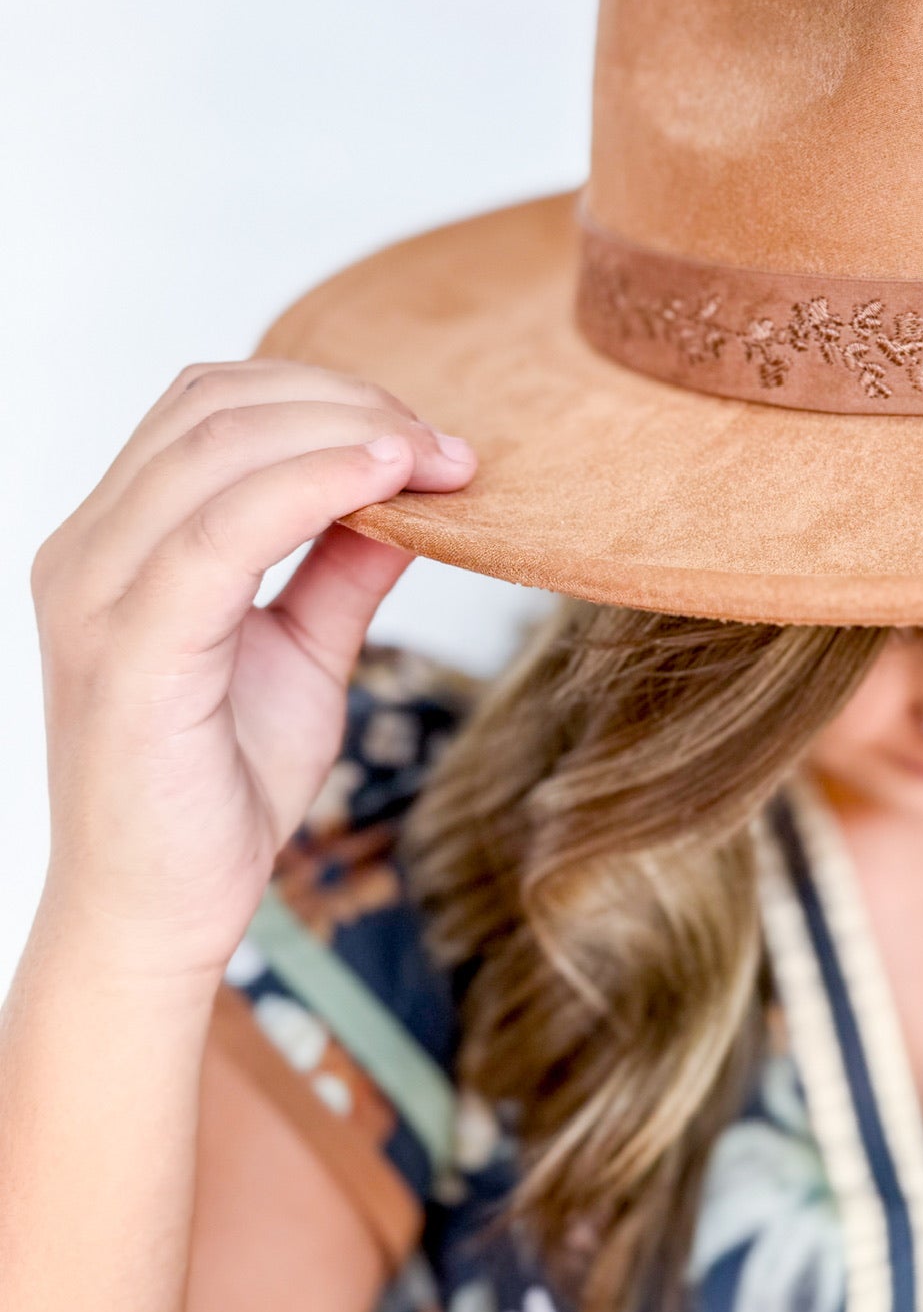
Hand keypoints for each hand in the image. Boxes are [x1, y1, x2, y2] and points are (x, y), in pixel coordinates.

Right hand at [30, 359, 476, 983]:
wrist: (158, 916)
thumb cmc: (216, 791)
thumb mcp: (302, 653)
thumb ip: (342, 568)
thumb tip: (413, 487)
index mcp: (118, 541)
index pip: (208, 406)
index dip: (326, 394)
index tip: (430, 437)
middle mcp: (89, 551)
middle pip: (214, 405)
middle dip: (346, 402)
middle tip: (444, 446)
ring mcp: (97, 597)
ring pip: (216, 446)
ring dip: (344, 432)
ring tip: (434, 459)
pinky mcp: (130, 652)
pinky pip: (223, 530)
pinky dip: (315, 484)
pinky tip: (389, 482)